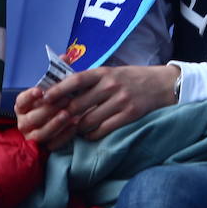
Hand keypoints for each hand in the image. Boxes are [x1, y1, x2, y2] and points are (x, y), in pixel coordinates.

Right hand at [15, 83, 78, 151]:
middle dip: (49, 109)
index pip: (22, 101)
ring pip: (40, 134)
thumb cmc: (53, 103)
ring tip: (67, 114)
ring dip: (55, 123)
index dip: (30, 96)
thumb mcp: (49, 95)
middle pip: (32, 118)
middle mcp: (23, 123)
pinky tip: (74, 125)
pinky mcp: (44, 147)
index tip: (40, 91)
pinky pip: (53, 145)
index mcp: (22, 108)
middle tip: (65, 100)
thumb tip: (59, 86)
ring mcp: (32, 137)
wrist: (58, 118)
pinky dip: (64, 135)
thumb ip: (51, 92)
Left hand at [24, 65, 180, 145]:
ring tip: (72, 130)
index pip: (76, 80)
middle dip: (63, 116)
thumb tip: (63, 91)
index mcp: (104, 72)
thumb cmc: (131, 78)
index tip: (45, 98)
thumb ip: (91, 80)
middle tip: (53, 123)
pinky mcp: (128, 115)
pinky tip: (89, 134)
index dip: (58, 89)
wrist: (161, 84)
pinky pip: (102, 130)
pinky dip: (92, 134)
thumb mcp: (111, 72)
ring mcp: (120, 101)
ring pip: (88, 121)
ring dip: (77, 128)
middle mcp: (110, 85)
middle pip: (78, 105)